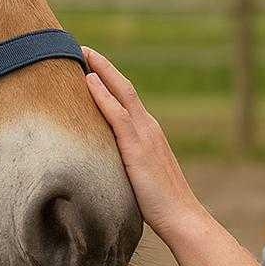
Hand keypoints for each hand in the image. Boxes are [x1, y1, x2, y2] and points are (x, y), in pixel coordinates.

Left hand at [81, 45, 209, 246]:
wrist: (182, 218)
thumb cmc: (160, 204)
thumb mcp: (139, 176)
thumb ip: (125, 163)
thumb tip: (104, 164)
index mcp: (149, 133)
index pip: (126, 99)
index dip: (109, 79)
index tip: (91, 64)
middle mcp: (148, 127)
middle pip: (123, 87)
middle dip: (103, 66)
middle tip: (82, 48)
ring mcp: (145, 136)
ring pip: (120, 94)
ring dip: (101, 71)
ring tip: (82, 53)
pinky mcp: (138, 148)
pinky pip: (117, 115)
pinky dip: (103, 96)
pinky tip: (89, 81)